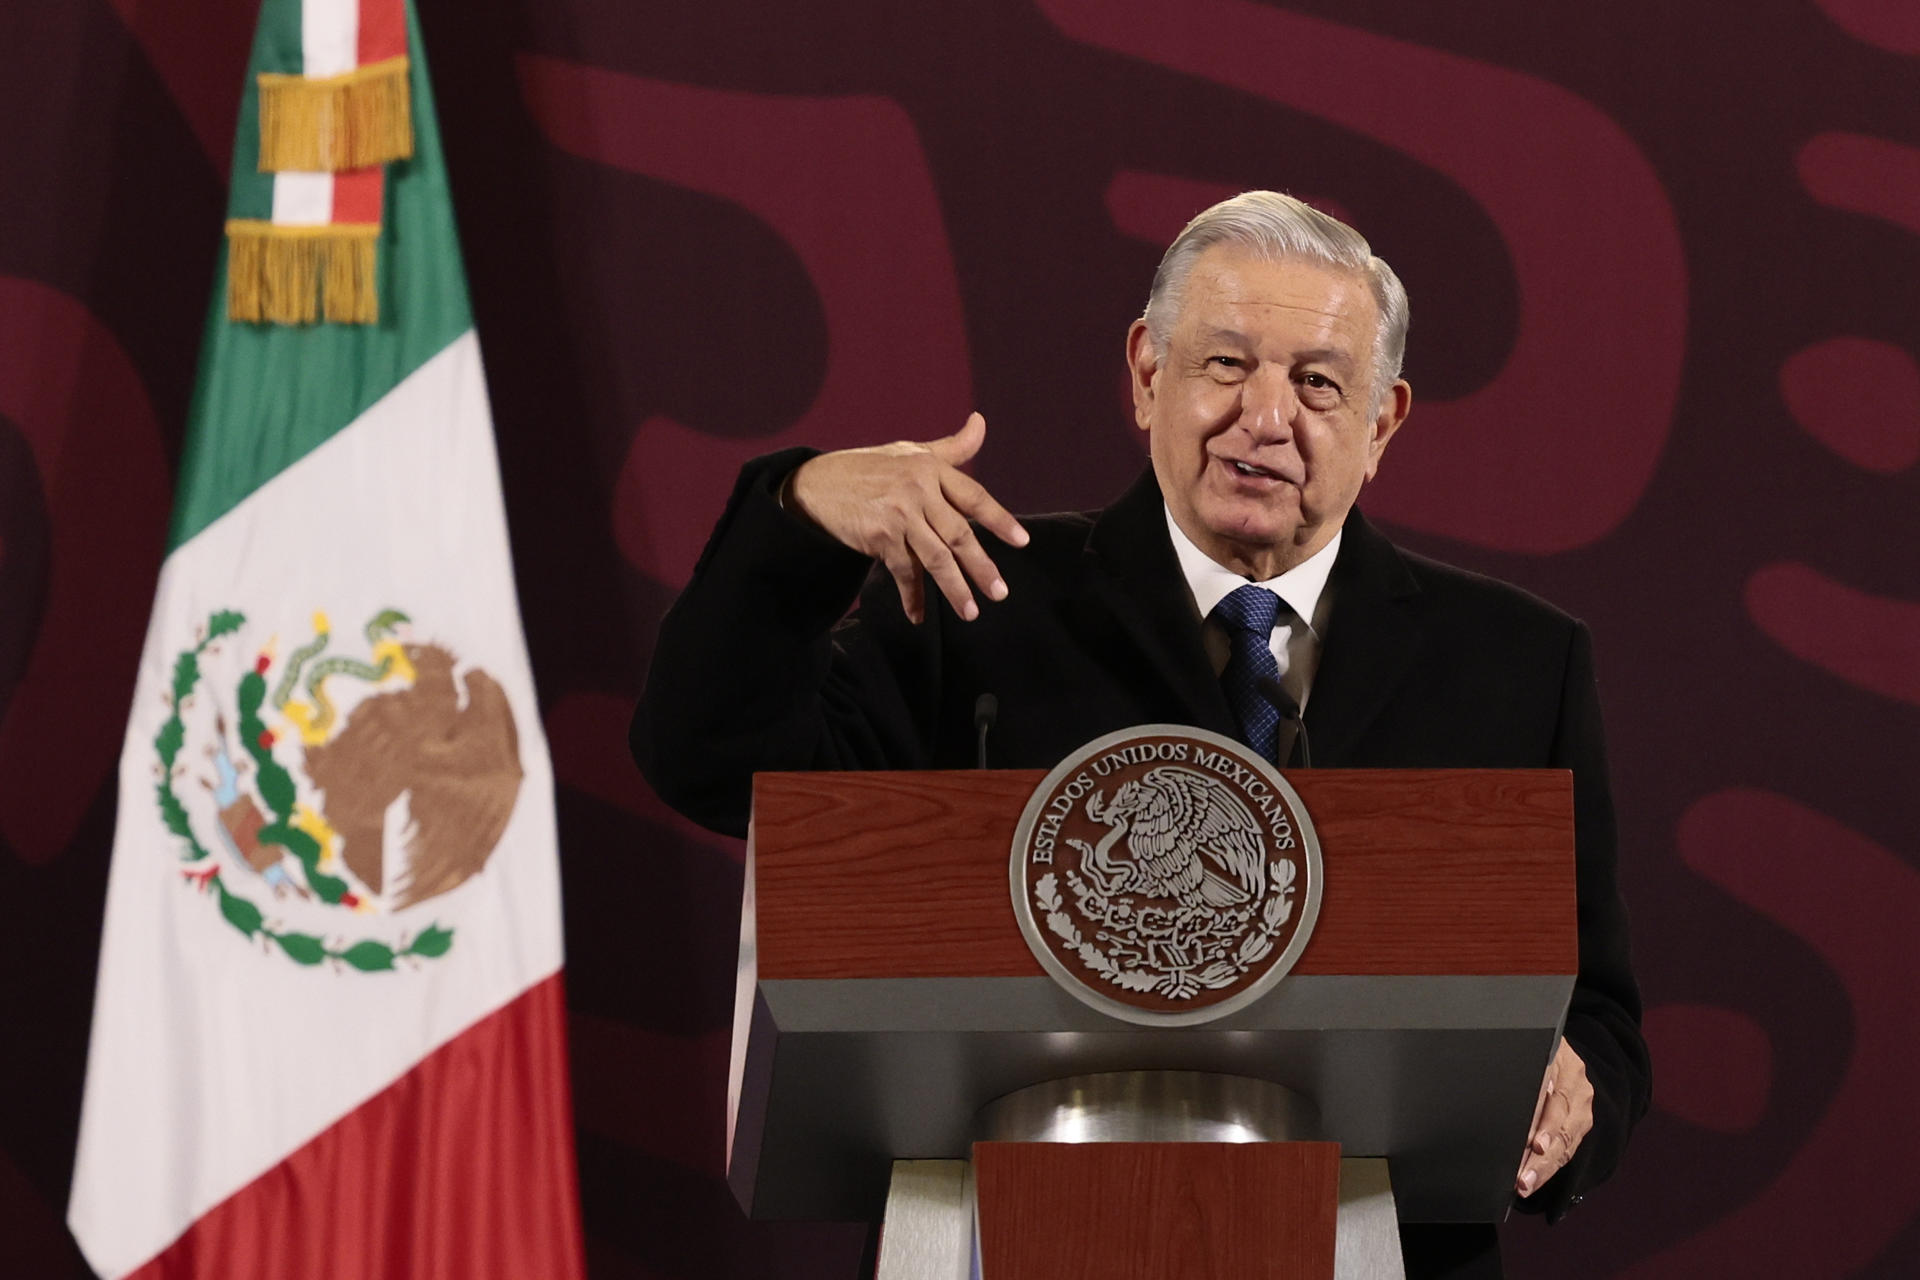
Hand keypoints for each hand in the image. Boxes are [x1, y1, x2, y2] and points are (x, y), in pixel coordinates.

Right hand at [788, 412, 1028, 623]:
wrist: (816, 484)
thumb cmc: (869, 467)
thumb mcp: (910, 452)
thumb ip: (951, 448)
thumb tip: (981, 422)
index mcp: (930, 468)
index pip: (974, 497)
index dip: (1000, 520)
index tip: (1021, 542)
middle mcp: (917, 490)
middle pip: (959, 534)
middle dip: (981, 566)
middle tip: (1000, 592)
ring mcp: (898, 515)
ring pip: (935, 558)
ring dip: (954, 588)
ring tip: (971, 612)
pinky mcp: (878, 537)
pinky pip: (903, 572)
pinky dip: (912, 596)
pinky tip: (919, 616)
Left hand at [1516, 1038, 1591, 1197]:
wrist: (1551, 1040)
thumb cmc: (1524, 1049)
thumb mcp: (1518, 1053)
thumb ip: (1513, 1076)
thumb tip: (1498, 1107)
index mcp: (1558, 1057)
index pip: (1549, 1094)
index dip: (1541, 1122)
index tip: (1532, 1145)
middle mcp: (1575, 1079)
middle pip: (1561, 1124)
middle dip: (1542, 1157)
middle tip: (1523, 1179)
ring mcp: (1582, 1099)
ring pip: (1568, 1139)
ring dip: (1547, 1167)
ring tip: (1527, 1184)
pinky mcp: (1582, 1116)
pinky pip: (1570, 1144)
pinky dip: (1552, 1163)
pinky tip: (1536, 1176)